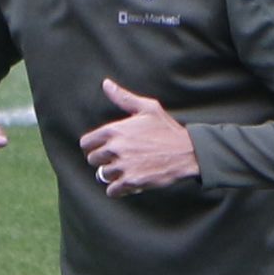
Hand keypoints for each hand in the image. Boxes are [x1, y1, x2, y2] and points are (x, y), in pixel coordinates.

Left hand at [79, 79, 197, 197]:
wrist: (187, 152)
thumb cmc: (167, 129)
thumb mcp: (147, 108)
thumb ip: (123, 98)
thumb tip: (105, 83)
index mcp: (114, 130)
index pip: (86, 143)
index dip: (93, 146)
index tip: (103, 148)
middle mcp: (115, 148)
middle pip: (92, 160)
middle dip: (103, 160)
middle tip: (118, 159)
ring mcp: (122, 166)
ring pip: (102, 175)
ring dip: (112, 175)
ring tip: (126, 169)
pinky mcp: (131, 182)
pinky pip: (112, 190)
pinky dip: (118, 189)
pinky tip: (129, 181)